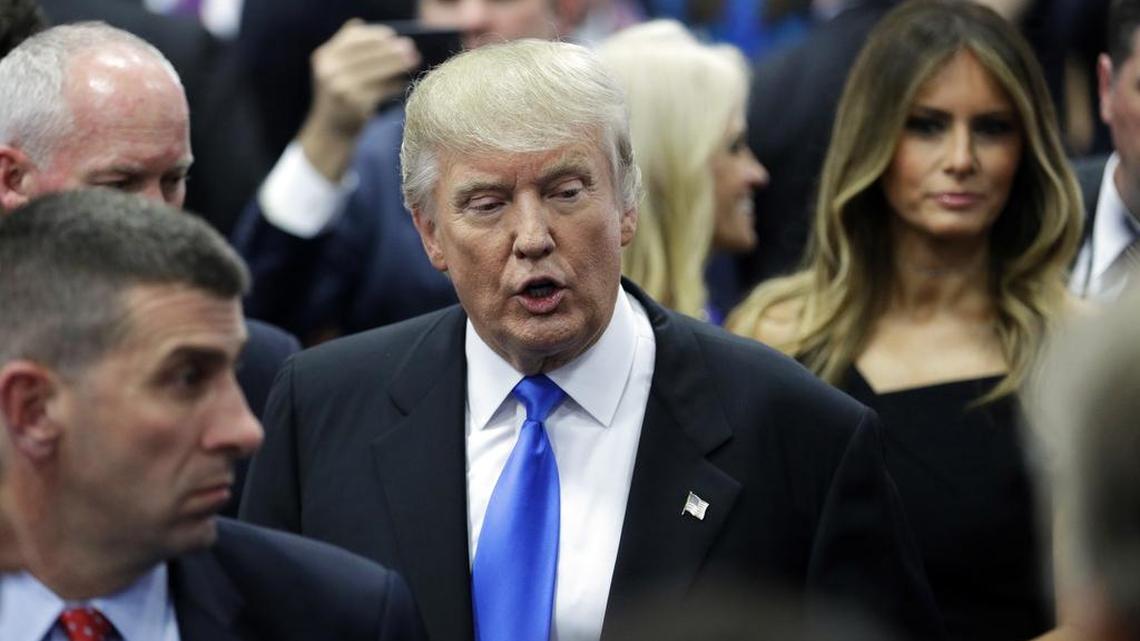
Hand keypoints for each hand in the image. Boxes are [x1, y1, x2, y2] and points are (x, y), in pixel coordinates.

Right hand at [299, 19, 419, 180]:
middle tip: (411, 47)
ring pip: (376, 69)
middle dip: (391, 49)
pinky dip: (395, 84)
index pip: (352, 37)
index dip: (374, 35)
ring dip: (398, 64)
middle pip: (367, 52)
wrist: (331, 132)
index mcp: (323, 57)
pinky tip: (406, 82)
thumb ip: (347, 49)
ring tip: (414, 60)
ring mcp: (341, 87)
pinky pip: (381, 89)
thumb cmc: (340, 97)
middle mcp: (328, 70)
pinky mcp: (355, 103)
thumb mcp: (335, 70)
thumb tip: (369, 26)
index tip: (393, 36)